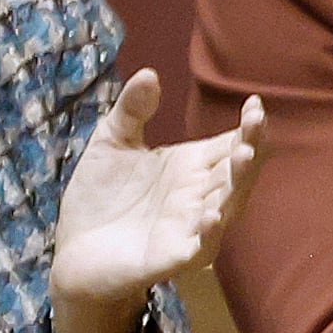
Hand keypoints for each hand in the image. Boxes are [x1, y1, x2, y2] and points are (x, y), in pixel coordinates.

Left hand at [50, 70, 263, 332]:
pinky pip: (196, 248)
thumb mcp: (111, 143)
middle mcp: (198, 198)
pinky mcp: (170, 259)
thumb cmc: (100, 199)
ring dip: (237, 184)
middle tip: (257, 123)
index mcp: (190, 168)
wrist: (75, 253)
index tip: (254, 104)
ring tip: (245, 156)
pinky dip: (207, 234)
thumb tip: (150, 74)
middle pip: (236, 173)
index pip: (230, 145)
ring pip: (226, 207)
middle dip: (250, 148)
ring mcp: (189, 229)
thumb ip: (131, 111)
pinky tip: (212, 216)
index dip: (247, 127)